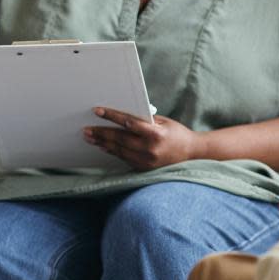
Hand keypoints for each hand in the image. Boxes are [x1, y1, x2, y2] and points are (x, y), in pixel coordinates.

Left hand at [84, 107, 203, 170]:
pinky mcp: (144, 168)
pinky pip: (124, 159)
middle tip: (86, 129)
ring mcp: (147, 160)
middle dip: (101, 133)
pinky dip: (113, 152)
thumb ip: (144, 120)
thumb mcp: (163, 122)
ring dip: (103, 143)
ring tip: (90, 137)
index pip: (128, 123)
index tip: (98, 111)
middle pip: (120, 139)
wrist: (192, 154)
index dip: (111, 116)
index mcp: (156, 134)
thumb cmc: (176, 133)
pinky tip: (103, 147)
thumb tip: (121, 117)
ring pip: (119, 150)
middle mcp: (150, 149)